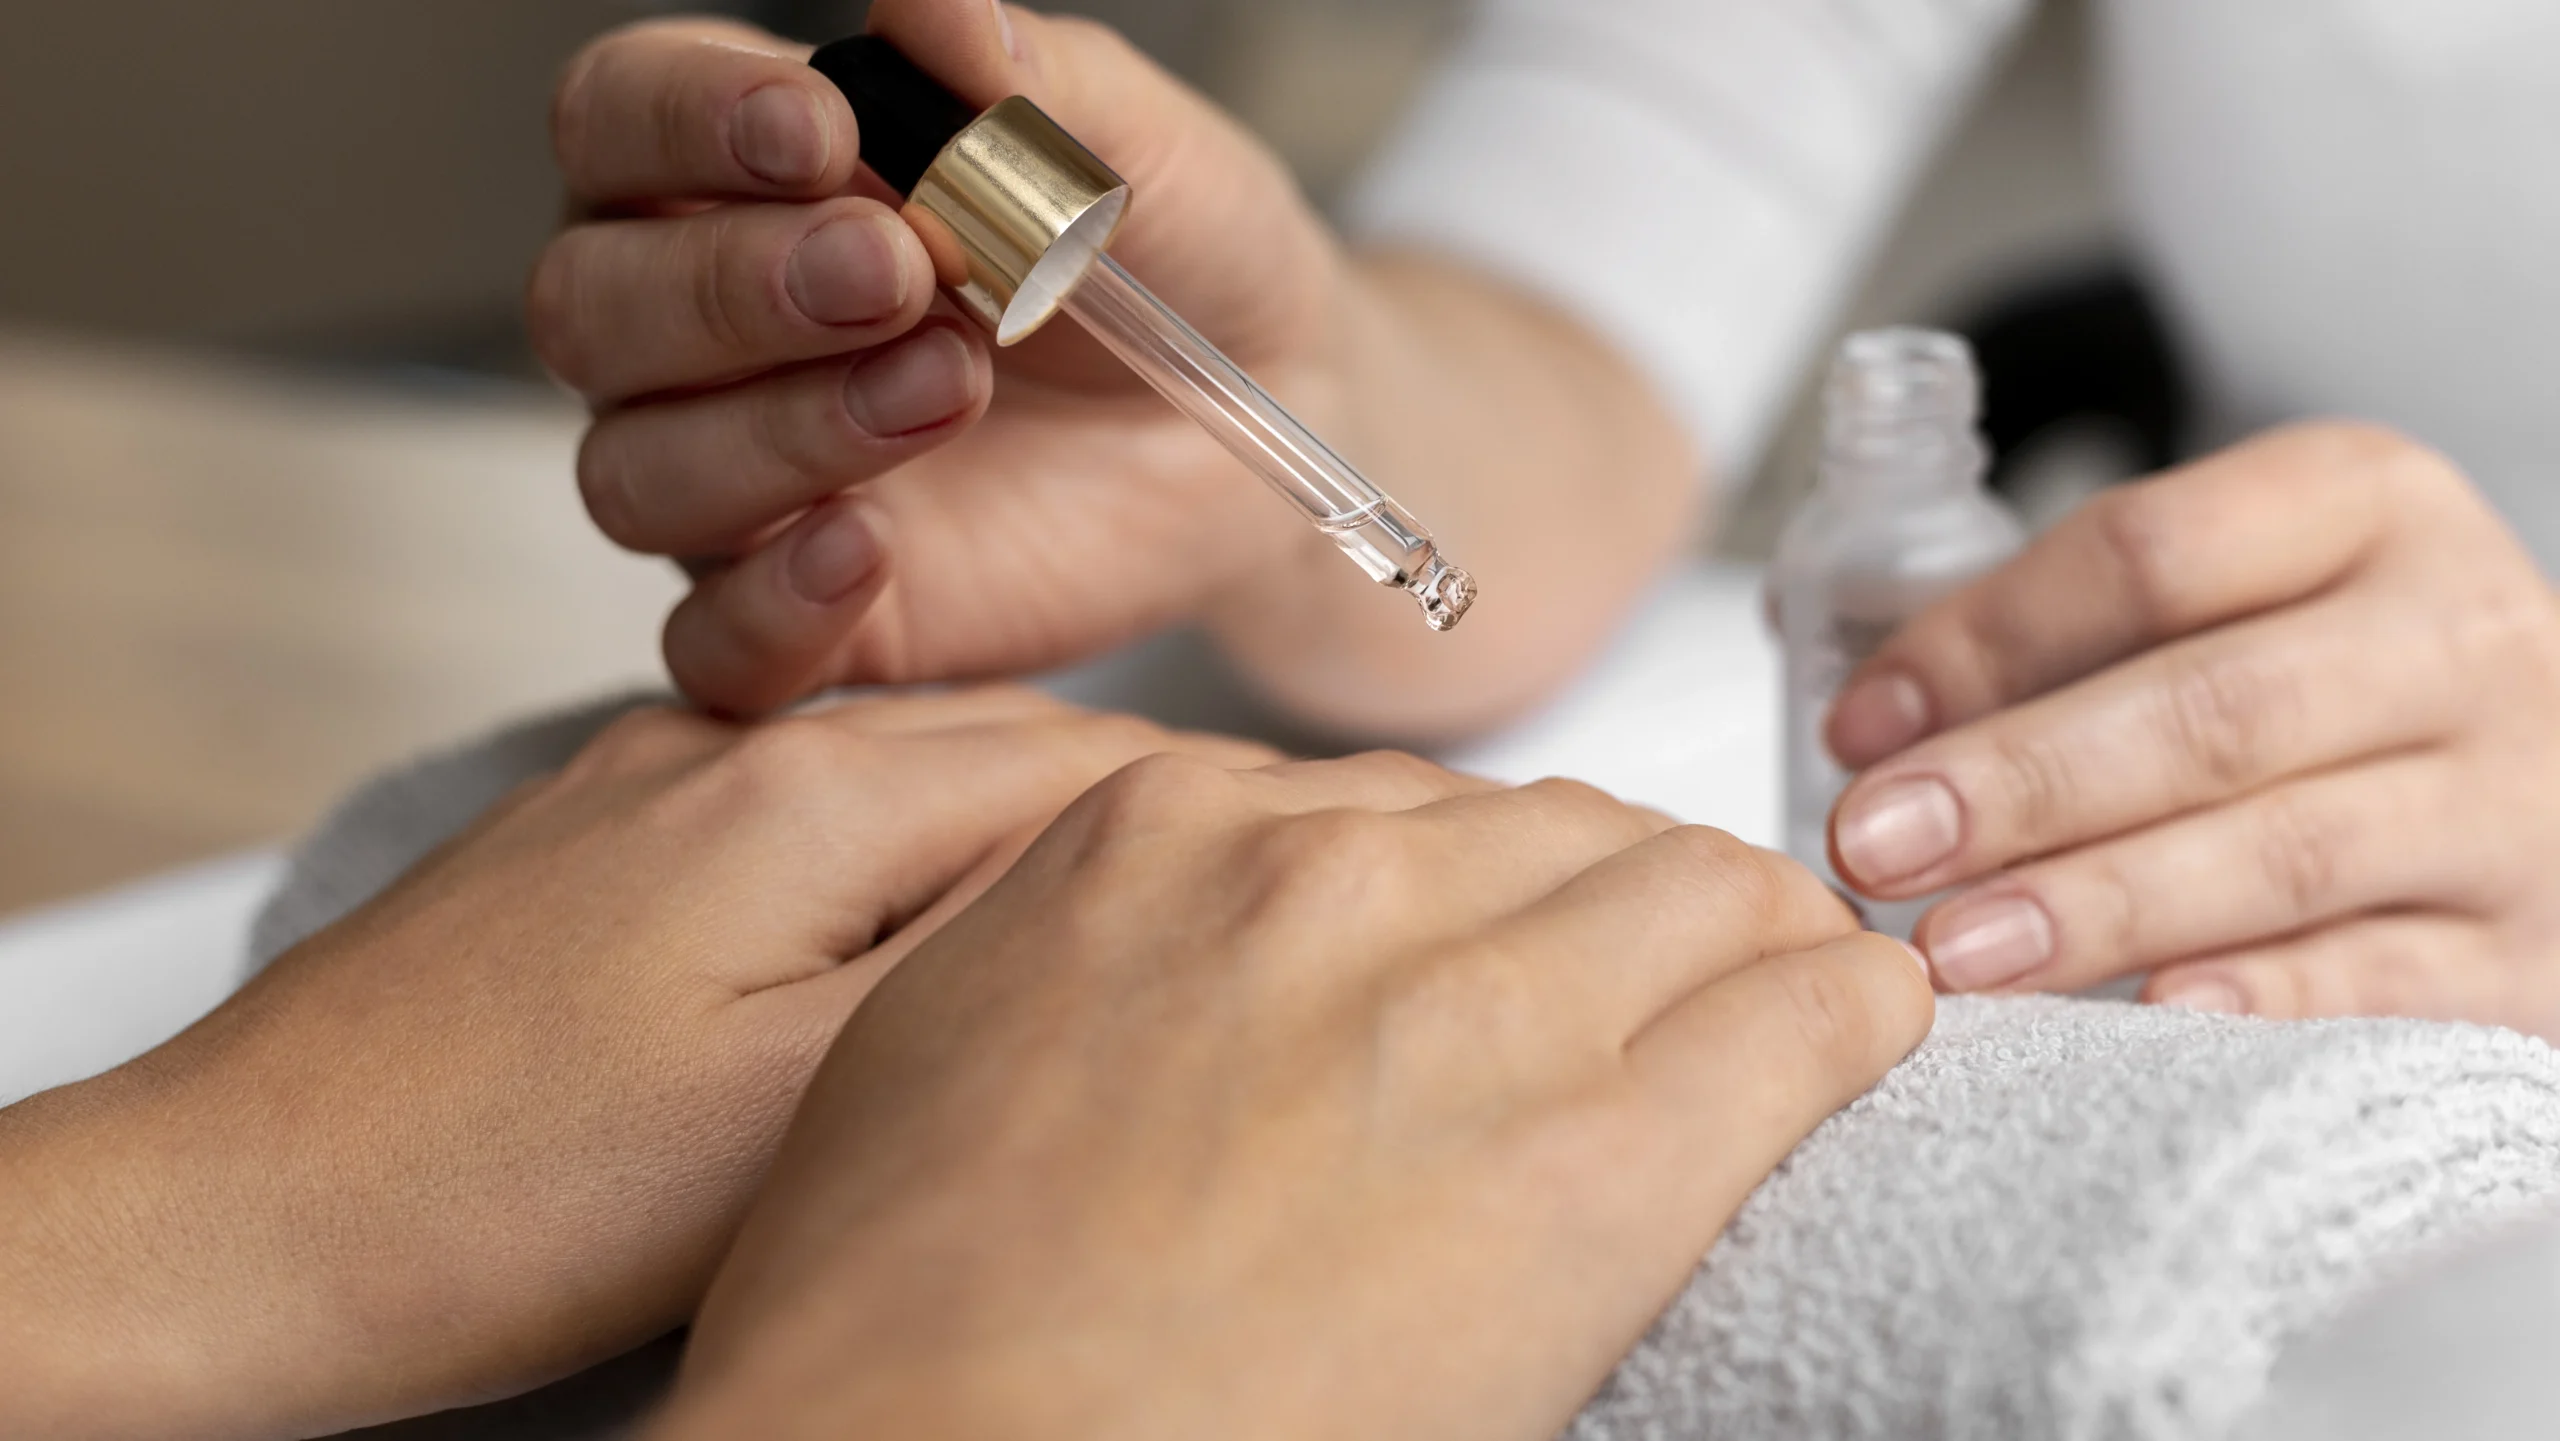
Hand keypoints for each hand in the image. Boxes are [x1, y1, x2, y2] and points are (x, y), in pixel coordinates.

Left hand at [0, 689, 1270, 1440]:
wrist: (236, 1219)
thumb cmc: (508, 1192)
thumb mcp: (806, 1096)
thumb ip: (997, 957)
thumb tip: (1152, 872)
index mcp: (808, 788)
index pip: (1096, 758)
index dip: (1232, 813)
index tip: (1325, 862)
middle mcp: (729, 750)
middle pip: (1005, 748)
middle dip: (1149, 808)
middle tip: (1264, 891)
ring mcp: (647, 790)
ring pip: (905, 784)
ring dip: (1026, 834)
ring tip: (1130, 920)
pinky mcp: (591, 855)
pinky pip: (805, 829)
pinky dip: (904, 867)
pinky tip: (926, 941)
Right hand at [533, 3, 1694, 737]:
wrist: (1275, 412)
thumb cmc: (1176, 255)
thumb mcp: (1138, 153)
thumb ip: (1029, 83)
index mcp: (738, 176)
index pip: (616, 120)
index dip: (683, 119)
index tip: (817, 126)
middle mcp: (701, 334)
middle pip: (592, 307)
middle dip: (732, 284)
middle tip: (902, 265)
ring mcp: (741, 487)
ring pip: (636, 473)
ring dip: (778, 430)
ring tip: (951, 384)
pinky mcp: (811, 617)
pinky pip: (709, 649)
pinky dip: (764, 608)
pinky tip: (865, 555)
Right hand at [649, 754, 1931, 1439]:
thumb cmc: (904, 1316)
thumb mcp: (952, 1039)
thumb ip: (1107, 939)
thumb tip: (1202, 936)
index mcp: (1166, 837)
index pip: (1412, 804)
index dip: (1493, 877)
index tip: (1527, 930)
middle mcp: (1326, 881)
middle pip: (1565, 828)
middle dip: (1628, 891)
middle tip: (1673, 963)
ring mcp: (1466, 1001)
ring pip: (1702, 884)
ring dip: (1750, 935)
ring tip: (1786, 992)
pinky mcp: (1597, 1153)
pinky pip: (1801, 1011)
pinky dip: (1849, 1012)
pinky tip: (1867, 1033)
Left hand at [1824, 422, 2559, 1030]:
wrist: (2558, 788)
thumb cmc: (2349, 690)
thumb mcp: (2245, 598)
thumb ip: (2068, 632)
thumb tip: (1861, 711)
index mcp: (2363, 506)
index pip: (2149, 553)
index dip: (1985, 641)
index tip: (1863, 728)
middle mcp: (2456, 634)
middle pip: (2212, 708)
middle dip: (2021, 782)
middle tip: (1875, 844)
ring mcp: (2512, 795)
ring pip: (2287, 850)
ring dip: (2099, 903)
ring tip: (1955, 950)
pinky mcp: (2535, 946)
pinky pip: (2384, 978)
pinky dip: (2259, 998)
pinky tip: (2150, 1013)